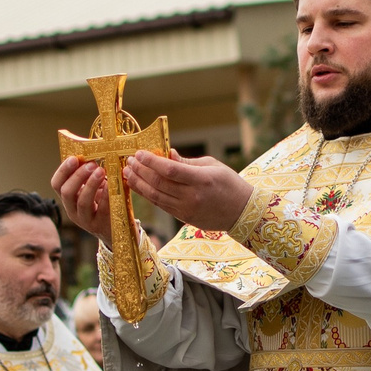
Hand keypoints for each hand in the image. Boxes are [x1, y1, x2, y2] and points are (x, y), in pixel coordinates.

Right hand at [52, 157, 113, 238]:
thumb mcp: (93, 190)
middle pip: (67, 192)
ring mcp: (86, 220)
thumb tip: (91, 153)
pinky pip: (102, 209)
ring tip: (101, 171)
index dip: (63, 170)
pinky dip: (105, 195)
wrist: (116, 230)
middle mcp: (73, 210)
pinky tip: (111, 185)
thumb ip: (89, 176)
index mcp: (68, 199)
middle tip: (92, 164)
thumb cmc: (104, 204)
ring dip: (91, 184)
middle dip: (78, 176)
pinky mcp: (100, 225)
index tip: (74, 158)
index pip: (56, 184)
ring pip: (82, 202)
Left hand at [124, 151, 253, 233]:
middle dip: (141, 171)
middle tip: (129, 160)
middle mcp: (192, 196)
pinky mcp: (183, 217)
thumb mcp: (212, 165)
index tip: (139, 153)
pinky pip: (161, 205)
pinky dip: (147, 195)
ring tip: (128, 172)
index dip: (151, 161)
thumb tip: (167, 154)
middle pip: (159, 183)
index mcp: (201, 179)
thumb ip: (187, 162)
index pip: (169, 169)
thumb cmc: (230, 184)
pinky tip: (139, 186)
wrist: (242, 212)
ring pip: (155, 196)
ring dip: (139, 183)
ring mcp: (186, 209)